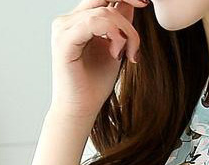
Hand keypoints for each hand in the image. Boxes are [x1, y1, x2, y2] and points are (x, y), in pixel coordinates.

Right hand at [49, 0, 145, 118]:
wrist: (81, 110)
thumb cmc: (95, 85)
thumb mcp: (116, 49)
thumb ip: (121, 25)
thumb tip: (132, 3)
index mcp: (79, 20)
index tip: (145, 2)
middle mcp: (68, 20)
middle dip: (127, 2)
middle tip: (144, 9)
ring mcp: (64, 28)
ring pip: (104, 12)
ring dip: (125, 31)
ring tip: (129, 53)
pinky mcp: (64, 40)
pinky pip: (94, 22)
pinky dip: (113, 35)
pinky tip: (117, 52)